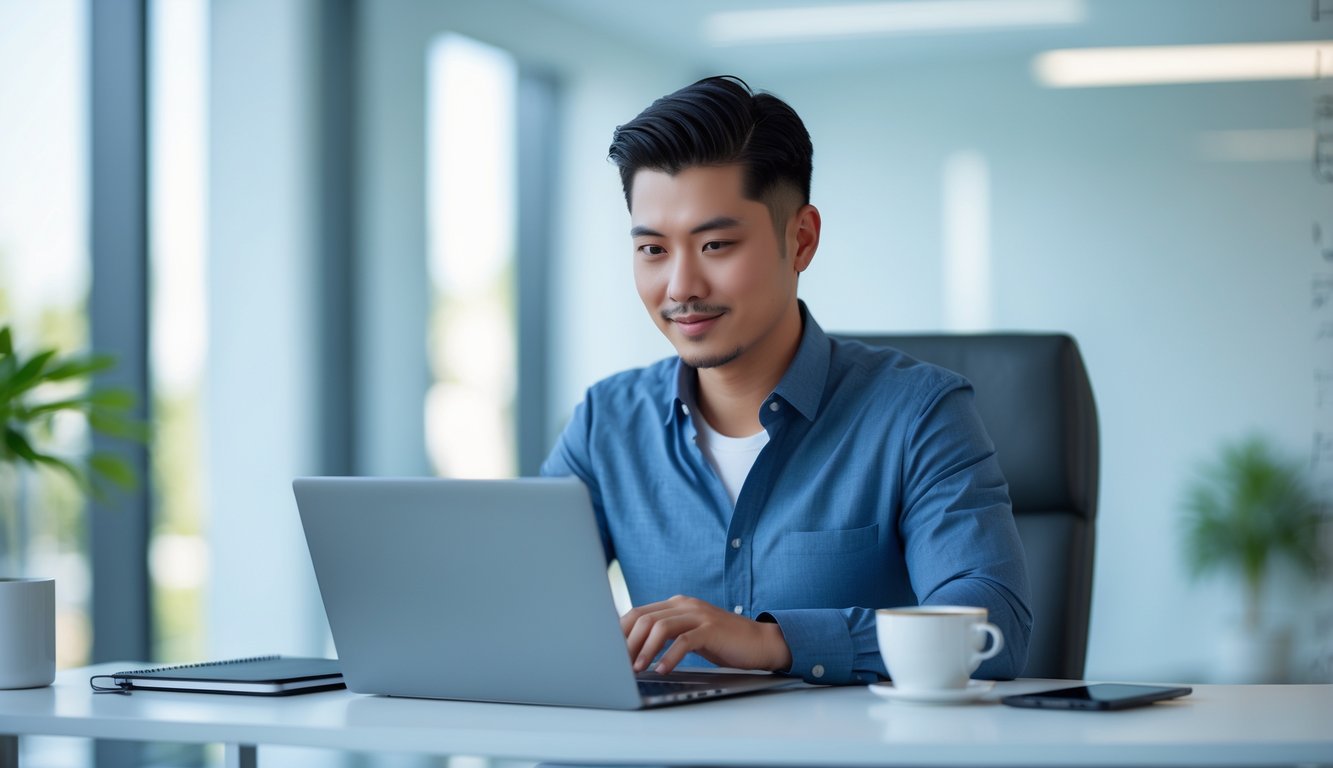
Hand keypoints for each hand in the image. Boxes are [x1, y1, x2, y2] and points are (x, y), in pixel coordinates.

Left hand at [620, 595, 792, 674]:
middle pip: (644, 618)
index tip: (609, 652)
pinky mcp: (711, 629)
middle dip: (627, 642)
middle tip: (619, 664)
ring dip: (644, 650)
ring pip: (660, 627)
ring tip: (637, 669)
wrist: (760, 643)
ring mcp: (699, 615)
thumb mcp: (690, 634)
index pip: (638, 612)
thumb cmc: (722, 642)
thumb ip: (667, 634)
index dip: (620, 632)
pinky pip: (683, 641)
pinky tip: (663, 670)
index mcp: (676, 604)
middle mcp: (685, 605)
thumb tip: (633, 650)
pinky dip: (669, 657)